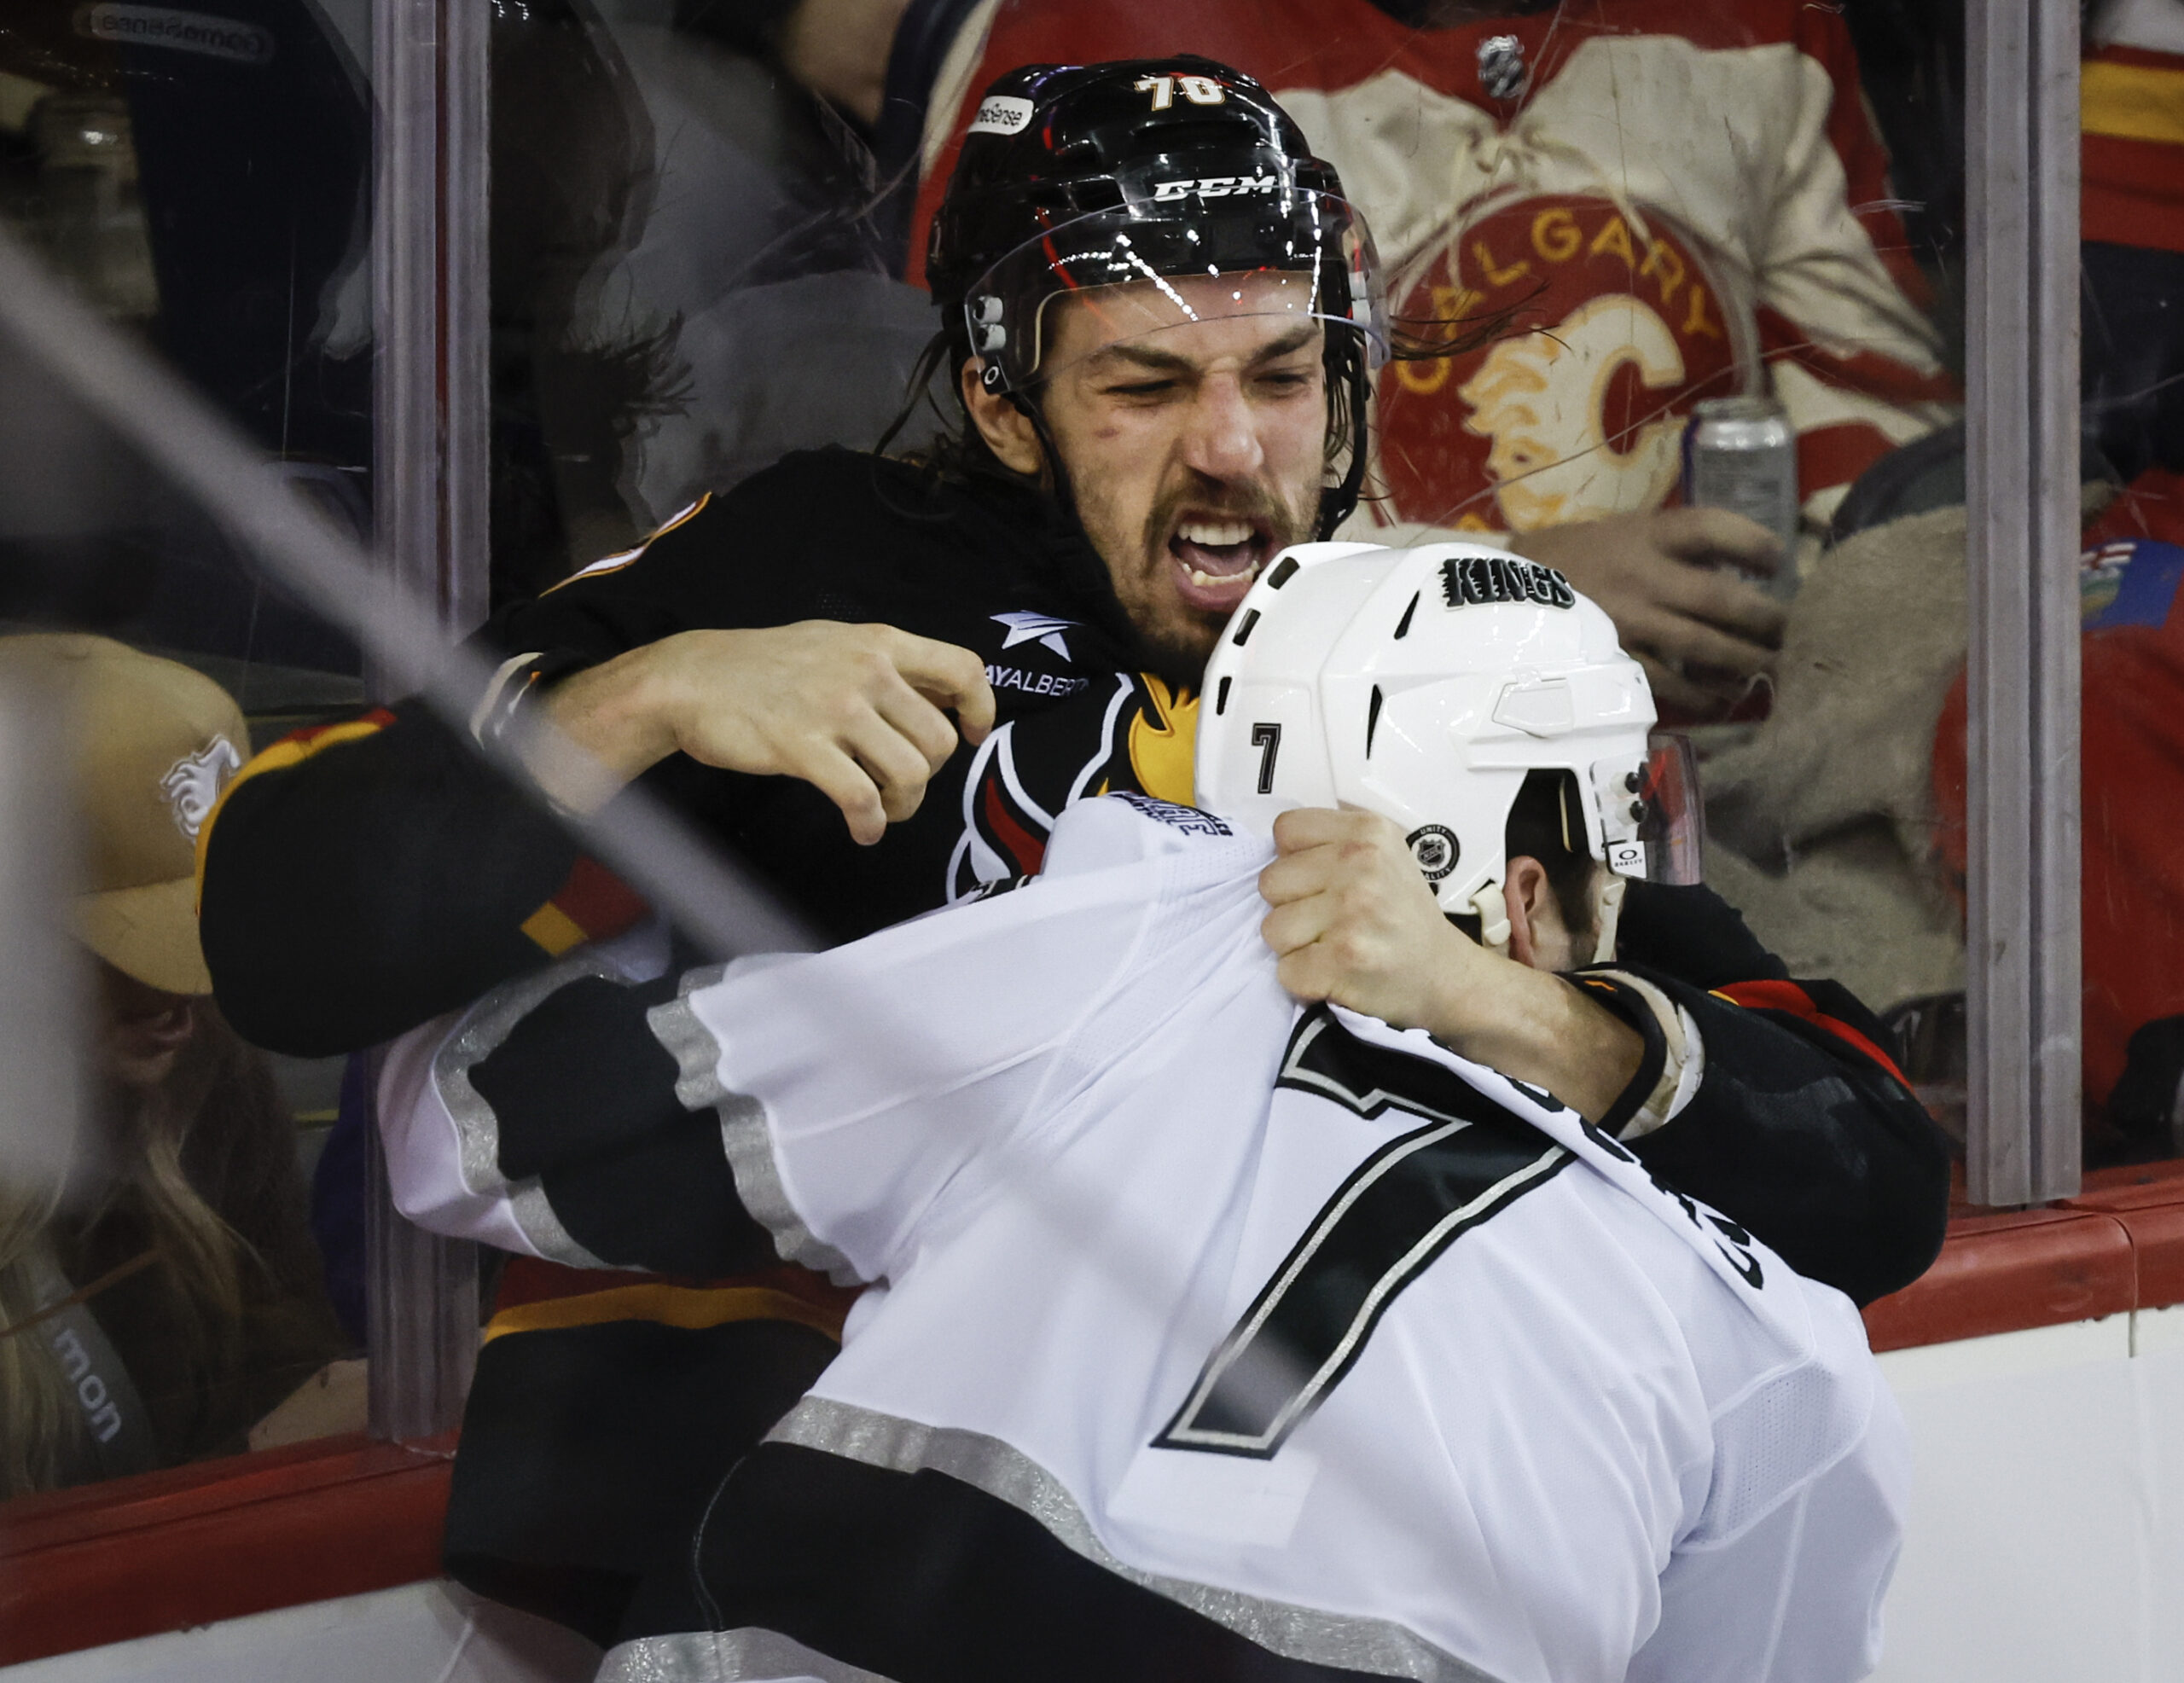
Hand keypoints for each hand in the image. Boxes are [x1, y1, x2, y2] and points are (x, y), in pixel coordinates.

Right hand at [539, 622, 994, 843]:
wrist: (692, 680)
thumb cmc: (765, 667)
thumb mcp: (835, 644)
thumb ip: (887, 667)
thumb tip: (941, 700)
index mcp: (880, 643)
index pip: (963, 669)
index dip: (979, 709)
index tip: (970, 736)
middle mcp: (866, 671)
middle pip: (938, 740)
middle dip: (930, 775)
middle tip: (903, 785)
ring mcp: (835, 709)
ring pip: (909, 773)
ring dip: (904, 805)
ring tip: (883, 811)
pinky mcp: (803, 747)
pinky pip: (861, 799)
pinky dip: (870, 825)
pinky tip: (863, 830)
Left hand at [1256, 808, 1489, 1031]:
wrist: (1444, 974)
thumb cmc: (1403, 912)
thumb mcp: (1384, 853)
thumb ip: (1335, 838)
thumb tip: (1279, 843)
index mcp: (1368, 831)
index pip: (1285, 829)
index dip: (1293, 859)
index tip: (1319, 880)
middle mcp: (1360, 865)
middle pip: (1270, 882)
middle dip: (1290, 906)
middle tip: (1327, 920)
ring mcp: (1351, 914)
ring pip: (1271, 929)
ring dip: (1294, 946)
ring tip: (1331, 947)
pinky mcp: (1342, 960)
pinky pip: (1285, 971)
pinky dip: (1303, 980)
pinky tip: (1334, 973)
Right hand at [1510, 509, 1785, 715]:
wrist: (1499, 594)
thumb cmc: (1569, 561)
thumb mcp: (1619, 533)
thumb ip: (1671, 546)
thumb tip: (1736, 570)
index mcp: (1645, 535)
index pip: (1714, 528)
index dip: (1756, 544)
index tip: (1778, 560)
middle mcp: (1641, 576)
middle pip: (1722, 598)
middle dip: (1767, 620)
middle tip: (1795, 634)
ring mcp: (1627, 623)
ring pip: (1703, 647)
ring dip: (1744, 663)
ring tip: (1769, 671)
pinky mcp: (1612, 661)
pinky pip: (1668, 684)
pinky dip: (1701, 695)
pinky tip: (1721, 700)